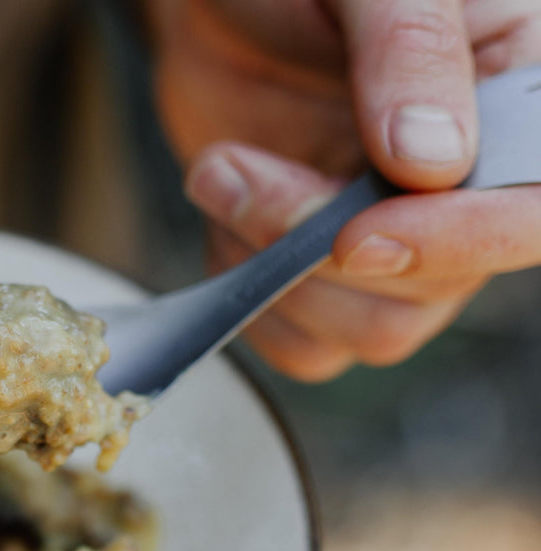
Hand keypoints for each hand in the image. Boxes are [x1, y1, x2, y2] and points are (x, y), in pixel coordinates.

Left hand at [148, 0, 540, 379]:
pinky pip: (308, 346)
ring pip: (371, 331)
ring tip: (220, 174)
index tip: (357, 236)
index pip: (530, 211)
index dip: (457, 242)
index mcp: (511, 94)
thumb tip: (431, 163)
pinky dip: (254, 301)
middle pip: (433, 292)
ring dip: (276, 275)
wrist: (213, 7)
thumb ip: (408, 47)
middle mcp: (465, 187)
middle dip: (315, 247)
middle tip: (234, 168)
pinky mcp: (327, 277)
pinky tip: (227, 218)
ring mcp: (396, 239)